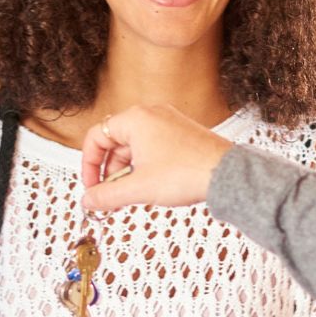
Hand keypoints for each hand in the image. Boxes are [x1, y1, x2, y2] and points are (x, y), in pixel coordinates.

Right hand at [80, 105, 233, 211]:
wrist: (227, 175)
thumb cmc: (189, 172)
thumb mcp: (138, 188)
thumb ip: (106, 195)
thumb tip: (89, 201)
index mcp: (136, 119)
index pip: (96, 137)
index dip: (88, 165)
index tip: (91, 187)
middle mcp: (151, 115)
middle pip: (115, 144)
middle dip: (110, 173)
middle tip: (110, 197)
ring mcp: (168, 123)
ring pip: (134, 148)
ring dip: (127, 173)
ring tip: (131, 196)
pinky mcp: (180, 135)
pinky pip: (152, 149)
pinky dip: (144, 168)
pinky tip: (149, 187)